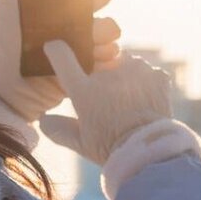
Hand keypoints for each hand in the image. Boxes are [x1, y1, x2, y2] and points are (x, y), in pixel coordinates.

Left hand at [0, 0, 119, 120]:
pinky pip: (105, 64)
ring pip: (107, 42)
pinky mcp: (86, 72)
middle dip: (107, 25)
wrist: (11, 93)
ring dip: (107, 44)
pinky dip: (109, 62)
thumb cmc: (8, 55)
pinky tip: (107, 62)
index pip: (84, 0)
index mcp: (60, 16)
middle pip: (102, 22)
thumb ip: (8, 5)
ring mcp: (83, 52)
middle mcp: (76, 31)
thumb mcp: (6, 29)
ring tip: (101, 50)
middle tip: (105, 31)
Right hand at [37, 43, 172, 165]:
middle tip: (110, 100)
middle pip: (100, 63)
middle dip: (104, 75)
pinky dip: (149, 83)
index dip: (56, 50)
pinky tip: (147, 101)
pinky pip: (150, 72)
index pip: (61, 57)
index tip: (55, 48)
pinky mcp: (157, 74)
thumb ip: (59, 129)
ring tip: (131, 102)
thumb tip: (43, 120)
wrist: (149, 150)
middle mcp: (108, 73)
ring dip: (127, 75)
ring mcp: (134, 71)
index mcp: (84, 89)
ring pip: (127, 63)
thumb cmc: (110, 148)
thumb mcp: (80, 142)